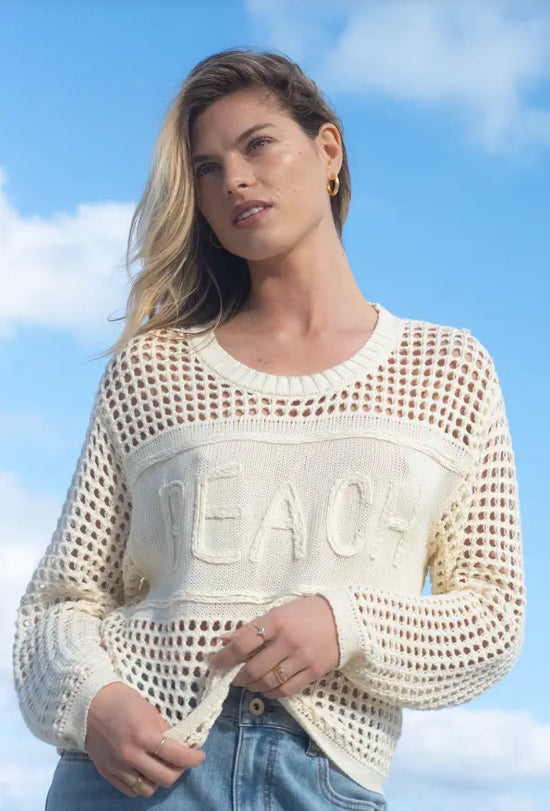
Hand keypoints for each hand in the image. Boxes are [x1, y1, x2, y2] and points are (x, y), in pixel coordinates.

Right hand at [85, 682, 205, 797]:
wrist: (88, 705)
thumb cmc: (121, 701)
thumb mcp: (148, 709)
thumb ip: (162, 729)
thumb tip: (177, 743)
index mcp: (144, 735)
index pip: (176, 755)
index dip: (193, 758)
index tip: (199, 756)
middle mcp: (131, 756)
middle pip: (165, 778)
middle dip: (179, 770)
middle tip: (181, 761)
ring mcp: (118, 768)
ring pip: (148, 789)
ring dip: (159, 780)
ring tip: (161, 767)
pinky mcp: (108, 774)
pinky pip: (131, 791)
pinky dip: (142, 785)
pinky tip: (145, 773)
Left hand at [207, 595, 338, 697]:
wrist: (342, 619)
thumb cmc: (305, 612)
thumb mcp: (277, 612)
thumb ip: (251, 628)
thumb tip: (224, 640)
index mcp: (276, 622)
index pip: (243, 643)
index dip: (225, 656)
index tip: (214, 663)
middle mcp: (288, 641)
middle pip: (254, 668)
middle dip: (237, 676)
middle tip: (231, 677)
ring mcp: (302, 659)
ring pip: (269, 682)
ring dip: (252, 686)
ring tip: (247, 683)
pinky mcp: (313, 672)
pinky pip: (287, 690)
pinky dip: (271, 693)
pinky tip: (266, 689)